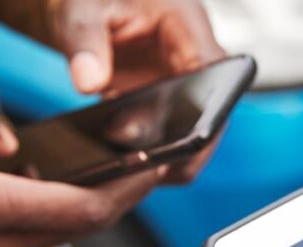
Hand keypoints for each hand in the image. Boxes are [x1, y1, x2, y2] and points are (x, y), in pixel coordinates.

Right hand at [0, 98, 161, 246]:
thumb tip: (13, 144)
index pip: (81, 209)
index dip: (127, 191)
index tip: (153, 169)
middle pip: (76, 226)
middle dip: (107, 193)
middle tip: (125, 162)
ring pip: (47, 237)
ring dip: (56, 204)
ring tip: (33, 170)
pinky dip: (27, 222)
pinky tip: (3, 197)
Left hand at [51, 0, 225, 181]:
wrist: (87, 6)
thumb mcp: (82, 8)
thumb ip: (84, 41)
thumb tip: (88, 82)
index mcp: (189, 27)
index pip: (220, 80)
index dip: (209, 119)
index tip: (185, 147)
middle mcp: (193, 62)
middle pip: (211, 119)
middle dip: (186, 150)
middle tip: (150, 172)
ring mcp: (180, 89)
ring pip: (189, 137)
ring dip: (164, 158)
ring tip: (131, 173)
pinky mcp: (160, 108)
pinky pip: (164, 140)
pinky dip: (146, 156)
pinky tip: (120, 166)